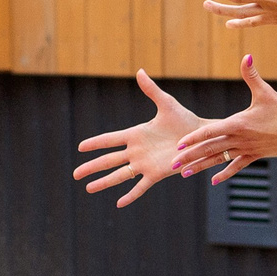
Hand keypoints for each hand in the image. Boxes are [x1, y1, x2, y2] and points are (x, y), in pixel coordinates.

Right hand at [72, 70, 205, 207]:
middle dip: (91, 166)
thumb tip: (139, 71)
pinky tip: (119, 204)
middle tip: (75, 174)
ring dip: (104, 182)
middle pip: (108, 160)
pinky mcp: (156, 173)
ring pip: (120, 175)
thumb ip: (151, 90)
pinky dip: (130, 195)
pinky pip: (140, 186)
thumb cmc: (185, 120)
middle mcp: (137, 151)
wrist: (201, 137)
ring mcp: (145, 164)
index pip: (110, 139)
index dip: (95, 143)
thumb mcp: (166, 104)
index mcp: (136, 134)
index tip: (80, 147)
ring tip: (88, 189)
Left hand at [172, 55, 276, 180]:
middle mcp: (240, 139)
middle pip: (210, 149)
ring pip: (219, 159)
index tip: (179, 145)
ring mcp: (247, 149)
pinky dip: (225, 173)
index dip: (194, 138)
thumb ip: (251, 75)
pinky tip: (213, 181)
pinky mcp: (255, 155)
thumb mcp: (266, 92)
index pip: (211, 132)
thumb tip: (246, 56)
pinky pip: (236, 166)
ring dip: (201, 167)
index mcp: (238, 124)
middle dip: (190, 157)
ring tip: (184, 174)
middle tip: (173, 164)